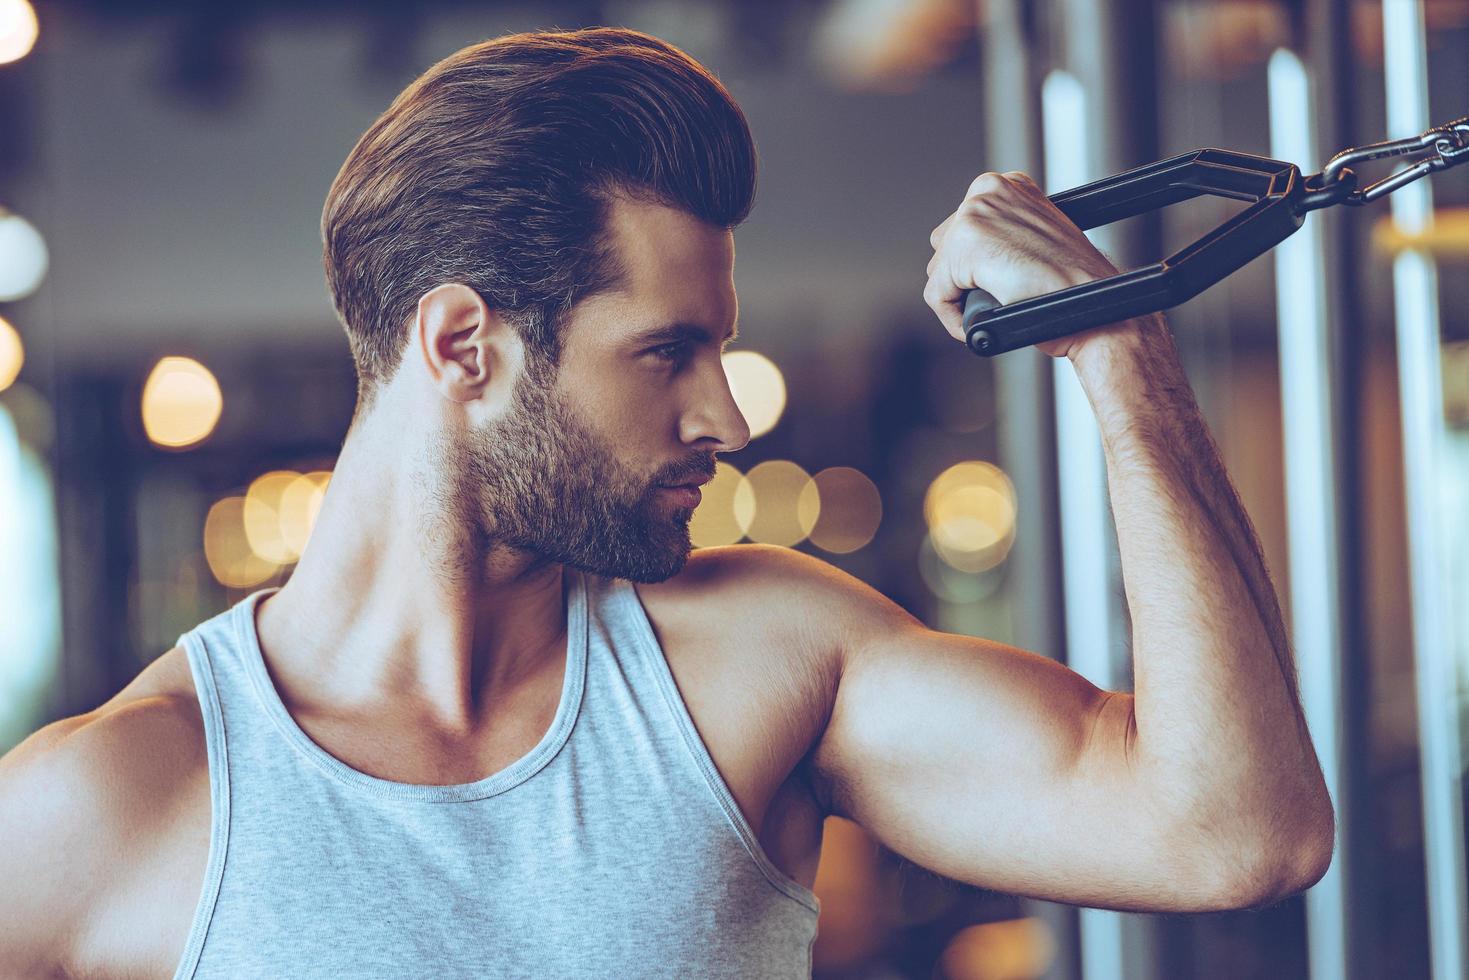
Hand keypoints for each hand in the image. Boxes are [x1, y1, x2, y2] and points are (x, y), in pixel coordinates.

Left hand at [923, 171, 1131, 359]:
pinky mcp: (966, 245)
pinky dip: (953, 318)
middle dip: (963, 279)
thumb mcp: (1035, 241)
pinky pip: (936, 296)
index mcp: (1008, 185)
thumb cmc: (1073, 285)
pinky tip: (981, 323)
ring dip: (960, 298)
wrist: (1097, 306)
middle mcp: (988, 190)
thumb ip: (1004, 235)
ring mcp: (976, 213)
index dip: (974, 268)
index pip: (961, 230)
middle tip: (995, 298)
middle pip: (944, 247)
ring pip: (939, 272)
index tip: (994, 284)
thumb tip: (976, 256)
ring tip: (997, 306)